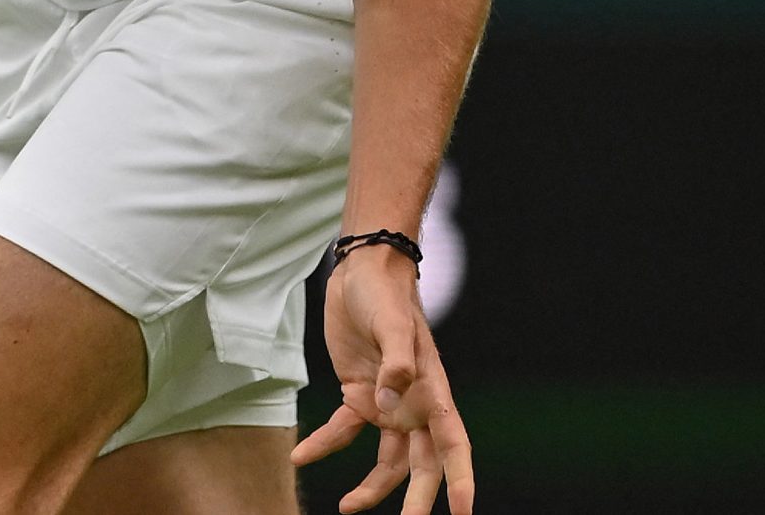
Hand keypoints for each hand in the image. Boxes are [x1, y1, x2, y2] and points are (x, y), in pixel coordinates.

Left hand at [294, 246, 473, 514]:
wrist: (360, 274)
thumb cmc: (386, 297)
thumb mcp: (393, 325)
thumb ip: (395, 364)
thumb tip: (390, 405)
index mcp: (433, 393)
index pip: (454, 446)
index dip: (460, 479)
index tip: (463, 511)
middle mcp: (414, 407)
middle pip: (421, 465)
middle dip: (417, 501)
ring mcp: (386, 405)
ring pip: (386, 460)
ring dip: (371, 487)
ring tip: (346, 507)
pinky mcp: (357, 395)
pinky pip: (342, 430)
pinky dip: (324, 445)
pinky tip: (301, 456)